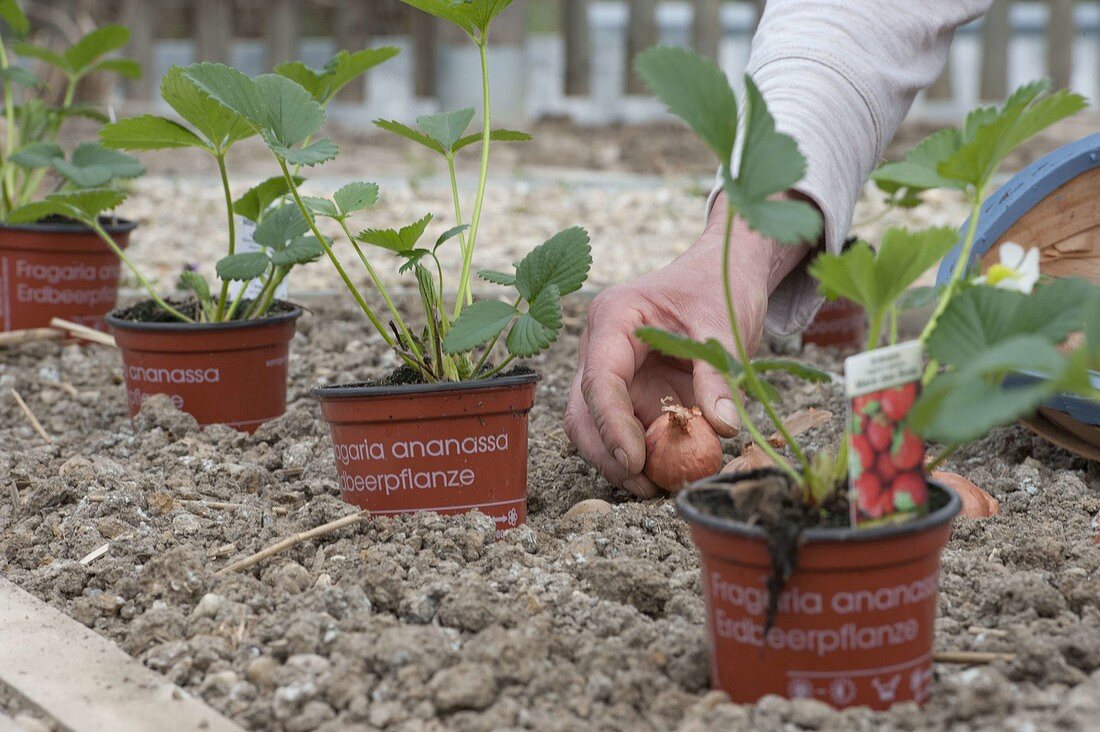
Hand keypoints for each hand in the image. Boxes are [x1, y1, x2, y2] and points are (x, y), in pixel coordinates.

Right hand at [565, 194, 809, 497]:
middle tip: (645, 487)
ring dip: (622, 461)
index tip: (634, 460)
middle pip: (584, 411)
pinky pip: (628, 430)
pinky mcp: (633, 392)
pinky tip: (667, 474)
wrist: (726, 272)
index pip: (600, 380)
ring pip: (598, 428)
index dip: (612, 425)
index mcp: (614, 318)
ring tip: (657, 487)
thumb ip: (719, 376)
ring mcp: (615, 372)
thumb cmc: (721, 286)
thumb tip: (723, 428)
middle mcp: (603, 348)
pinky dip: (644, 455)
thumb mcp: (725, 326)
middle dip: (608, 453)